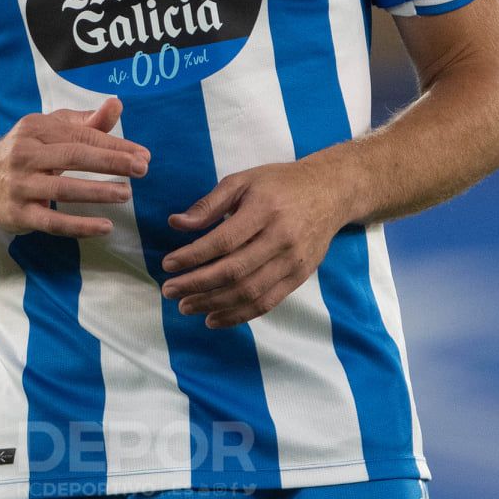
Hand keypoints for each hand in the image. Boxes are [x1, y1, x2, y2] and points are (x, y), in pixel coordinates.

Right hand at [0, 97, 149, 238]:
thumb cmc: (26, 152)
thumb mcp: (48, 130)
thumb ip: (85, 122)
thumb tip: (117, 105)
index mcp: (36, 129)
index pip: (81, 135)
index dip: (114, 145)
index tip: (143, 154)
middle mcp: (25, 154)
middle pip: (73, 155)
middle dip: (110, 161)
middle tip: (141, 168)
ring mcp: (20, 185)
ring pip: (63, 188)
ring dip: (97, 191)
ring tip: (126, 194)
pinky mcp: (18, 214)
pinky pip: (52, 222)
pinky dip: (79, 226)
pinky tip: (104, 227)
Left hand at [157, 157, 350, 327]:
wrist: (330, 192)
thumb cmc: (280, 184)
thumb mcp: (243, 181)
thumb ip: (210, 204)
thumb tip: (176, 224)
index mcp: (264, 209)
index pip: (223, 241)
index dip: (192, 256)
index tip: (168, 265)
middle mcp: (281, 238)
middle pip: (234, 271)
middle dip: (197, 285)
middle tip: (170, 291)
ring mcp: (293, 261)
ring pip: (249, 292)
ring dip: (213, 304)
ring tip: (186, 306)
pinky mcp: (299, 277)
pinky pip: (266, 303)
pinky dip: (238, 315)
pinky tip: (214, 318)